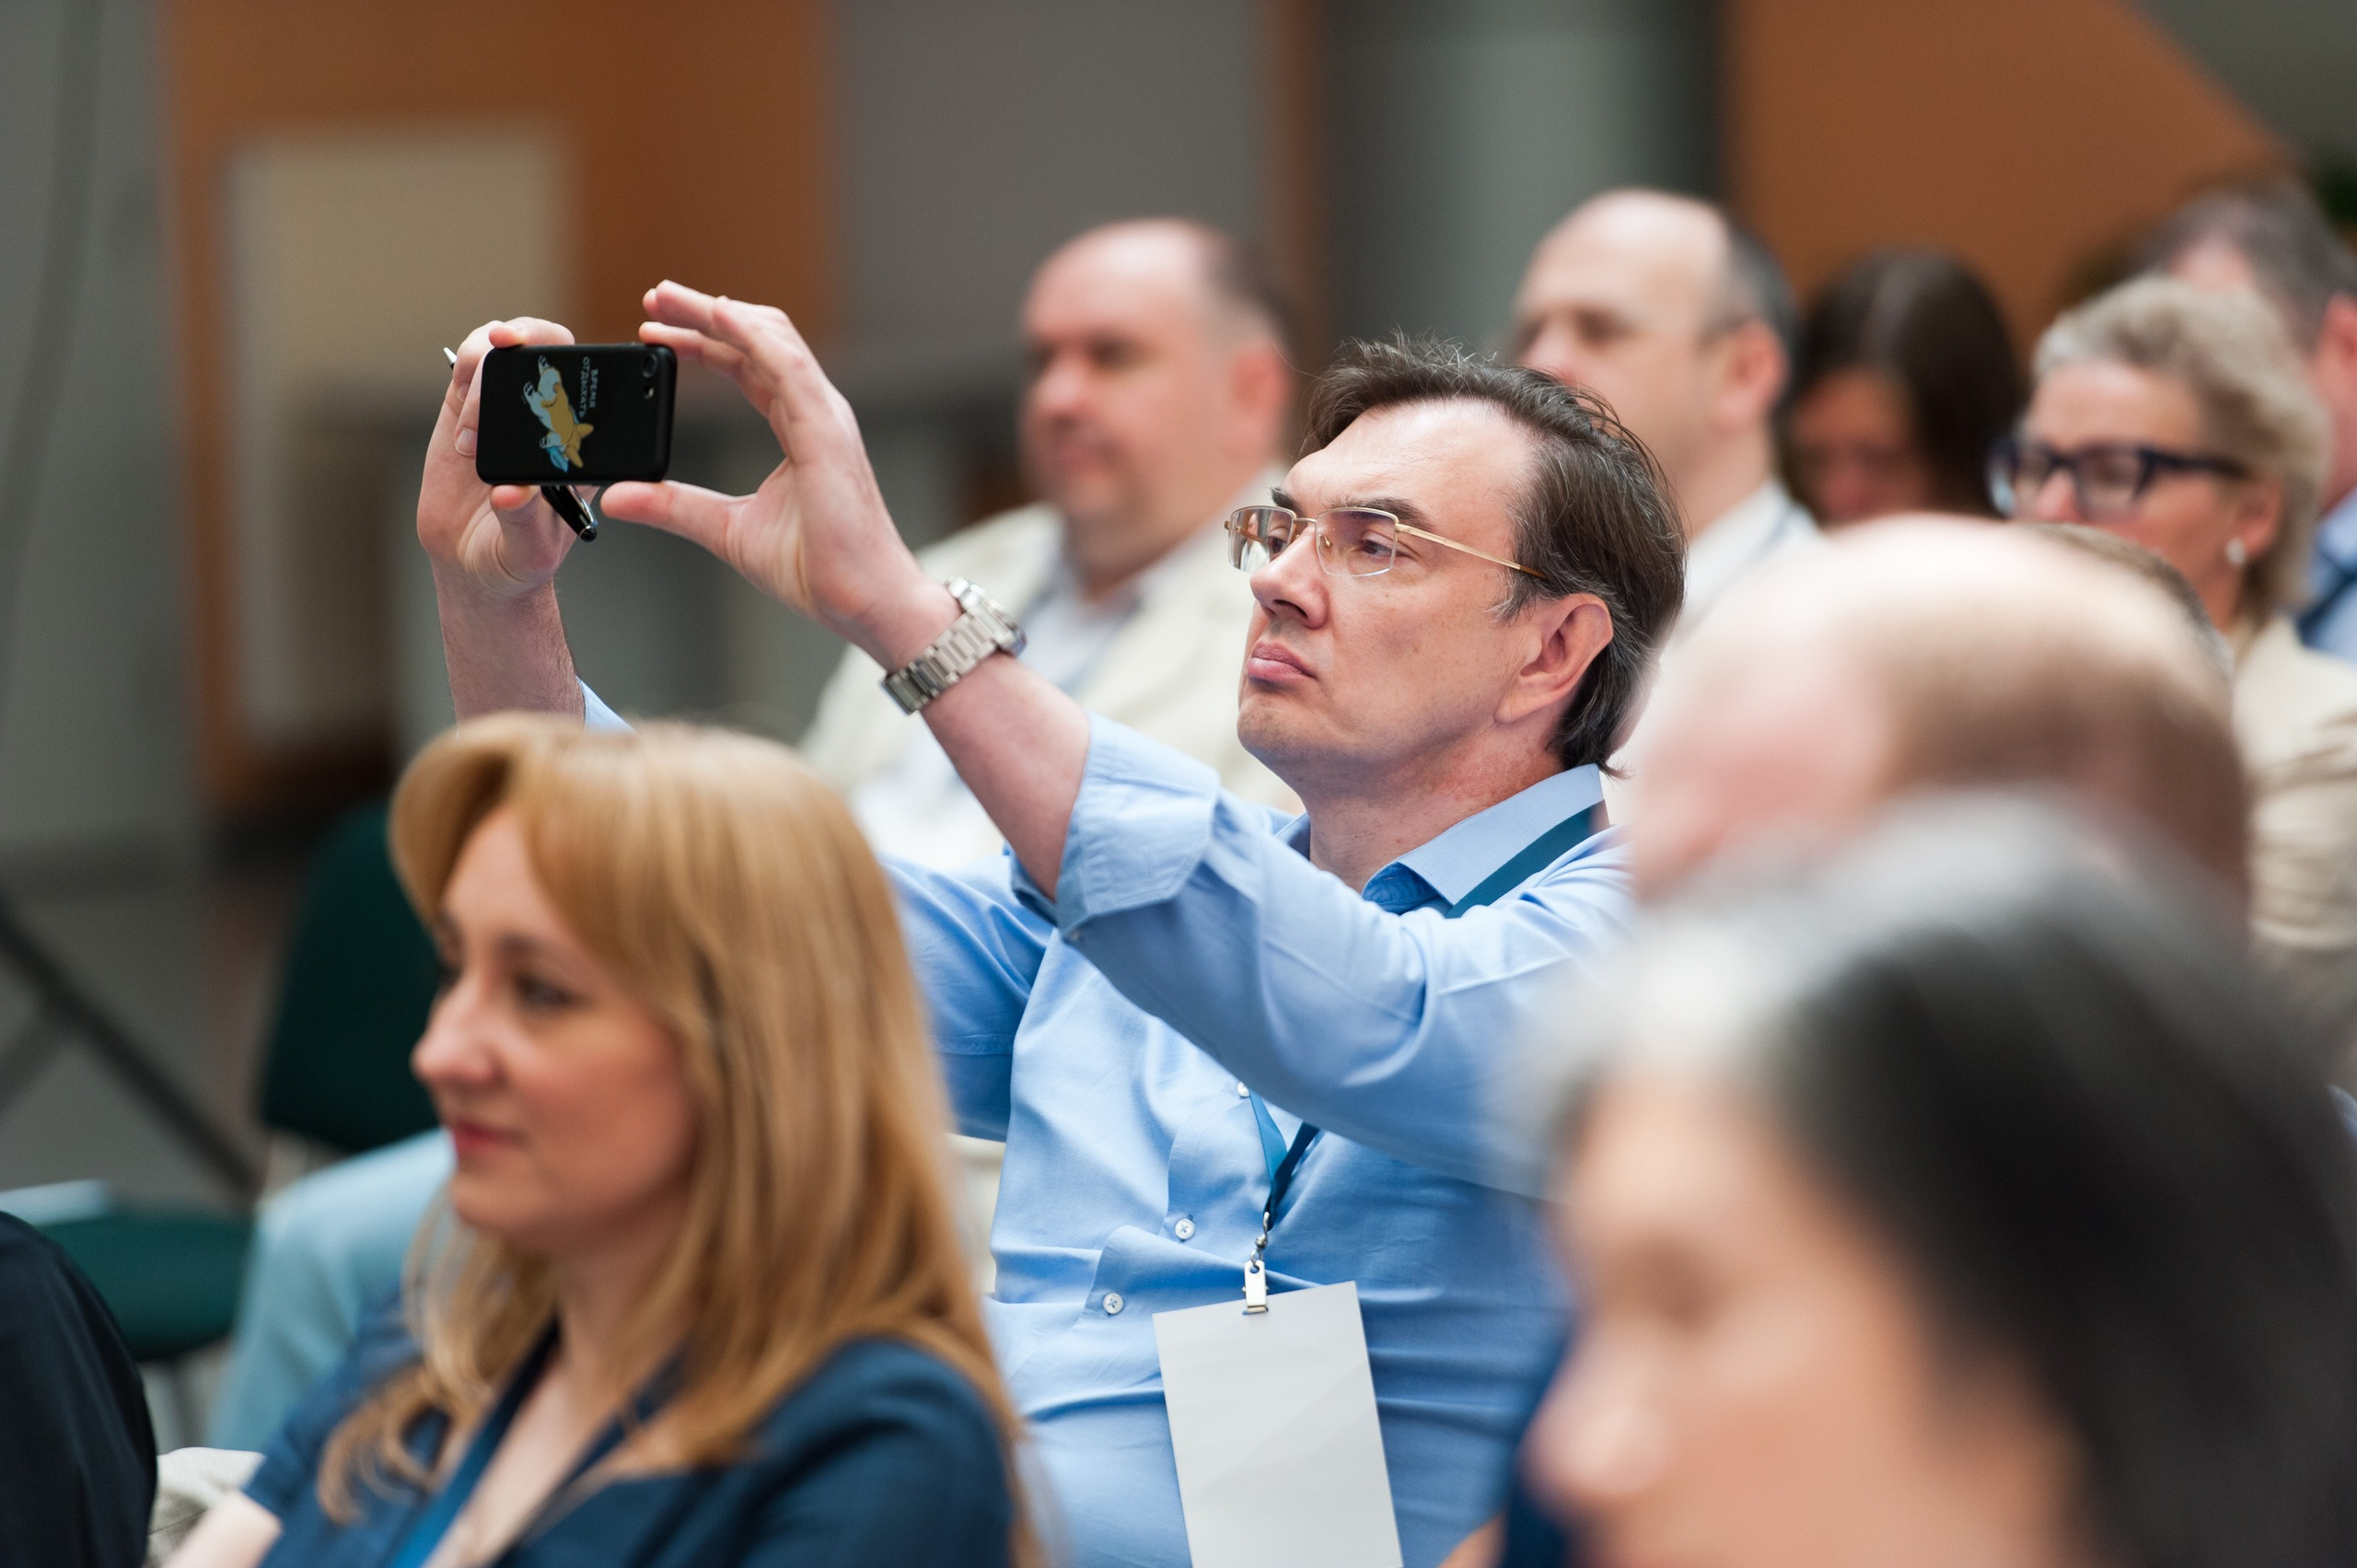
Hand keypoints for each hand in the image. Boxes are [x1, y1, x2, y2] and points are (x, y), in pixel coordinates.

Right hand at [419, 318, 582, 602]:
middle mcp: (552, 415)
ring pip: (507, 346)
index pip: (597, 387)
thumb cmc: (516, 558)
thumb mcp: (528, 549)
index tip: (560, 362)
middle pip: (551, 347)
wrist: (471, 562)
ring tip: (471, 433)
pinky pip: (471, 364)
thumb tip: (509, 491)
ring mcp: (510, 405)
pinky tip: (461, 412)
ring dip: (487, 363)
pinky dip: (464, 367)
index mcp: (584, 446)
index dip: (586, 361)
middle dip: (528, 334)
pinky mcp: (467, 405)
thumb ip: (521, 520)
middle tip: (504, 343)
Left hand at [599, 282, 951, 663]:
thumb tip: (617, 497)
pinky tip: (716, 315)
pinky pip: (786, 365)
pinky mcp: (826, 431)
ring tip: (668, 297)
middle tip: (652, 297)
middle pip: (757, 339)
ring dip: (717, 312)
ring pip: (771, 338)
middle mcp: (815, 412)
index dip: (702, 343)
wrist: (865, 603)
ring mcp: (825, 417)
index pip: (747, 366)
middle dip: (703, 313)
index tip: (655, 332)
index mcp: (800, 428)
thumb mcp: (727, 530)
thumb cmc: (818, 570)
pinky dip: (750, 334)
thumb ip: (674, 506)